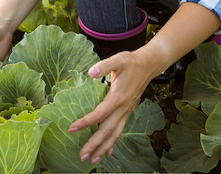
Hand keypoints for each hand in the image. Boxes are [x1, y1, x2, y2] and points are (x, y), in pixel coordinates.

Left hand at [67, 2, 220, 163]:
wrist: (148, 65)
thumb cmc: (131, 62)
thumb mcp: (118, 59)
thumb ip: (104, 66)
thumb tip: (90, 72)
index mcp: (118, 97)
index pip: (99, 114)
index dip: (85, 122)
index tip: (71, 128)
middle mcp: (123, 108)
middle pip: (107, 131)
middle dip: (94, 144)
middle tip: (81, 156)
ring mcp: (126, 111)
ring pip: (114, 134)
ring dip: (103, 148)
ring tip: (92, 160)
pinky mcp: (127, 111)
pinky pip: (120, 130)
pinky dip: (113, 143)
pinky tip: (108, 152)